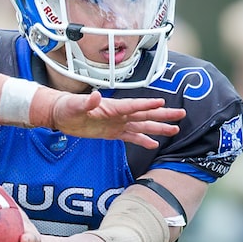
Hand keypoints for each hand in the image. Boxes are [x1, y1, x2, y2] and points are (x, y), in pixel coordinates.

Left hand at [50, 92, 184, 148]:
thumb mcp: (74, 106)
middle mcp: (118, 115)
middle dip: (163, 115)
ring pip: (142, 126)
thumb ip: (86, 102)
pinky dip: (143, 140)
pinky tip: (154, 144)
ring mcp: (117, 124)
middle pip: (145, 114)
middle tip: (180, 114)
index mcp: (112, 107)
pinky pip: (131, 137)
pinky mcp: (113, 133)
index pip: (133, 106)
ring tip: (175, 130)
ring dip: (158, 128)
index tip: (162, 103)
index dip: (147, 105)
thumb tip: (94, 97)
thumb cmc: (67, 108)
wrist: (62, 115)